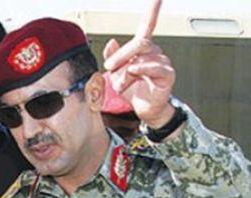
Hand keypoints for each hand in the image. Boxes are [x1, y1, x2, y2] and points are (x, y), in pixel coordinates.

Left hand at [102, 0, 175, 127]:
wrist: (144, 108)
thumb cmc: (132, 89)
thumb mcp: (116, 73)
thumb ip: (113, 57)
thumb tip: (111, 42)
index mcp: (143, 49)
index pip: (148, 25)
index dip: (153, 10)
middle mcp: (155, 52)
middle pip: (140, 42)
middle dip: (121, 54)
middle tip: (109, 66)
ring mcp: (163, 62)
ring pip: (141, 58)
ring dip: (126, 73)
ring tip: (121, 84)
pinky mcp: (167, 74)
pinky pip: (154, 67)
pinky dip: (140, 69)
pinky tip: (133, 71)